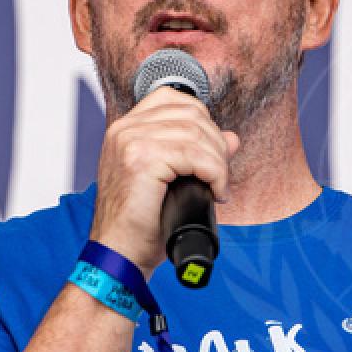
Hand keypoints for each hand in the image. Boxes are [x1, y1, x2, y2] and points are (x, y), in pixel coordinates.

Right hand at [90, 86, 239, 277]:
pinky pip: (195, 155)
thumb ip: (197, 153)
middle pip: (191, 113)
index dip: (202, 120)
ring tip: (218, 186)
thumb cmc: (140, 223)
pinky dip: (215, 173)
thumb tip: (231, 138)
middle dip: (216, 143)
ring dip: (218, 162)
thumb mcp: (170, 180)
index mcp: (126, 128)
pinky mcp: (141, 160)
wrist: (119, 253)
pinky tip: (215, 192)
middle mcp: (125, 129)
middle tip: (219, 175)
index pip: (172, 98)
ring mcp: (131, 141)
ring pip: (197, 133)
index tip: (209, 151)